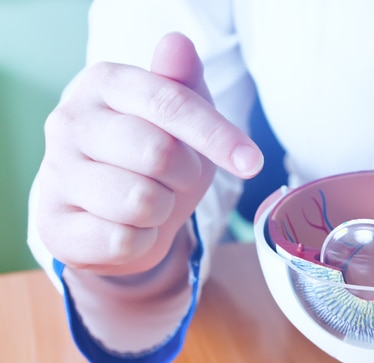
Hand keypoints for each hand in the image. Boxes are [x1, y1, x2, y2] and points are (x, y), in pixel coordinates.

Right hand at [35, 33, 262, 275]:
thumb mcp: (180, 118)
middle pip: (158, 153)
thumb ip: (183, 83)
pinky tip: (129, 227)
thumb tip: (178, 45)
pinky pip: (123, 240)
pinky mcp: (55, 225)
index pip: (169, 102)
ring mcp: (56, 174)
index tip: (252, 162)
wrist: (111, 213)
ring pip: (141, 202)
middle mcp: (70, 122)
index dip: (217, 135)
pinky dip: (142, 240)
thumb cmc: (153, 157)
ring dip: (163, 210)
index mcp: (104, 84)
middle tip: (178, 177)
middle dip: (187, 174)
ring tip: (150, 201)